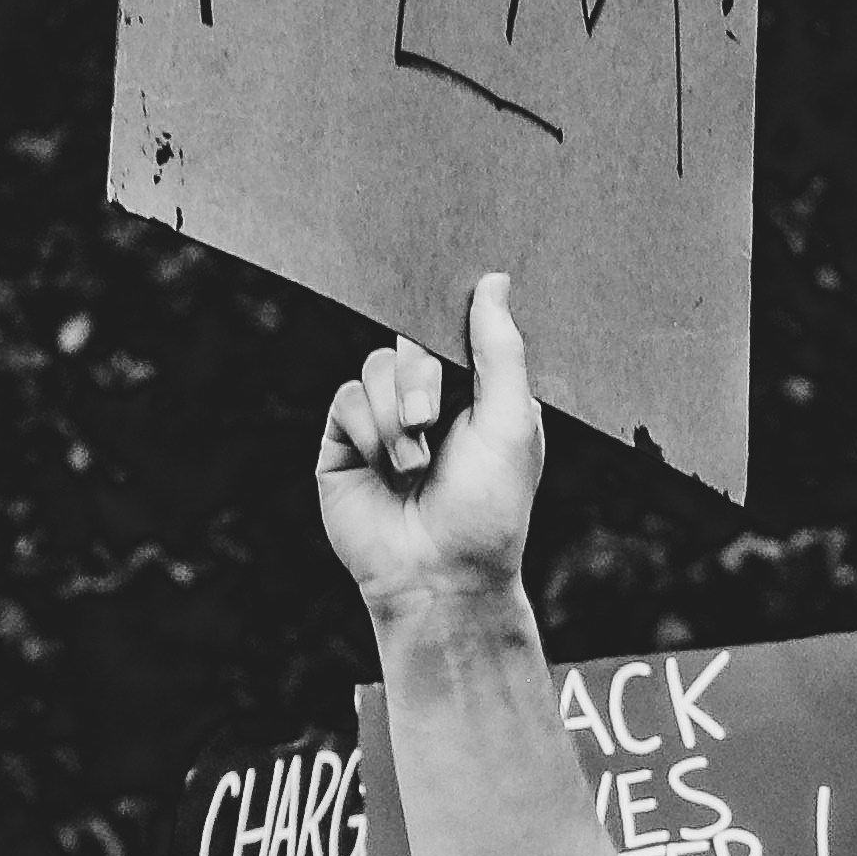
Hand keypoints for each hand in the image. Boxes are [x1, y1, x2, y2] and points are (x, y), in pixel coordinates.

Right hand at [312, 273, 546, 622]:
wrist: (439, 574)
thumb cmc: (489, 507)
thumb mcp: (510, 423)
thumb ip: (500, 351)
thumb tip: (495, 280)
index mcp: (482, 395)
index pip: (458, 332)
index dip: (447, 314)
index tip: (442, 288)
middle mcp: (435, 402)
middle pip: (410, 342)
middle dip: (418, 376)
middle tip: (430, 418)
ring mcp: (387, 420)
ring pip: (375, 366)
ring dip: (394, 412)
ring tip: (414, 464)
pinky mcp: (346, 441)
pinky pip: (346, 398)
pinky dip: (368, 428)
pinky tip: (388, 468)